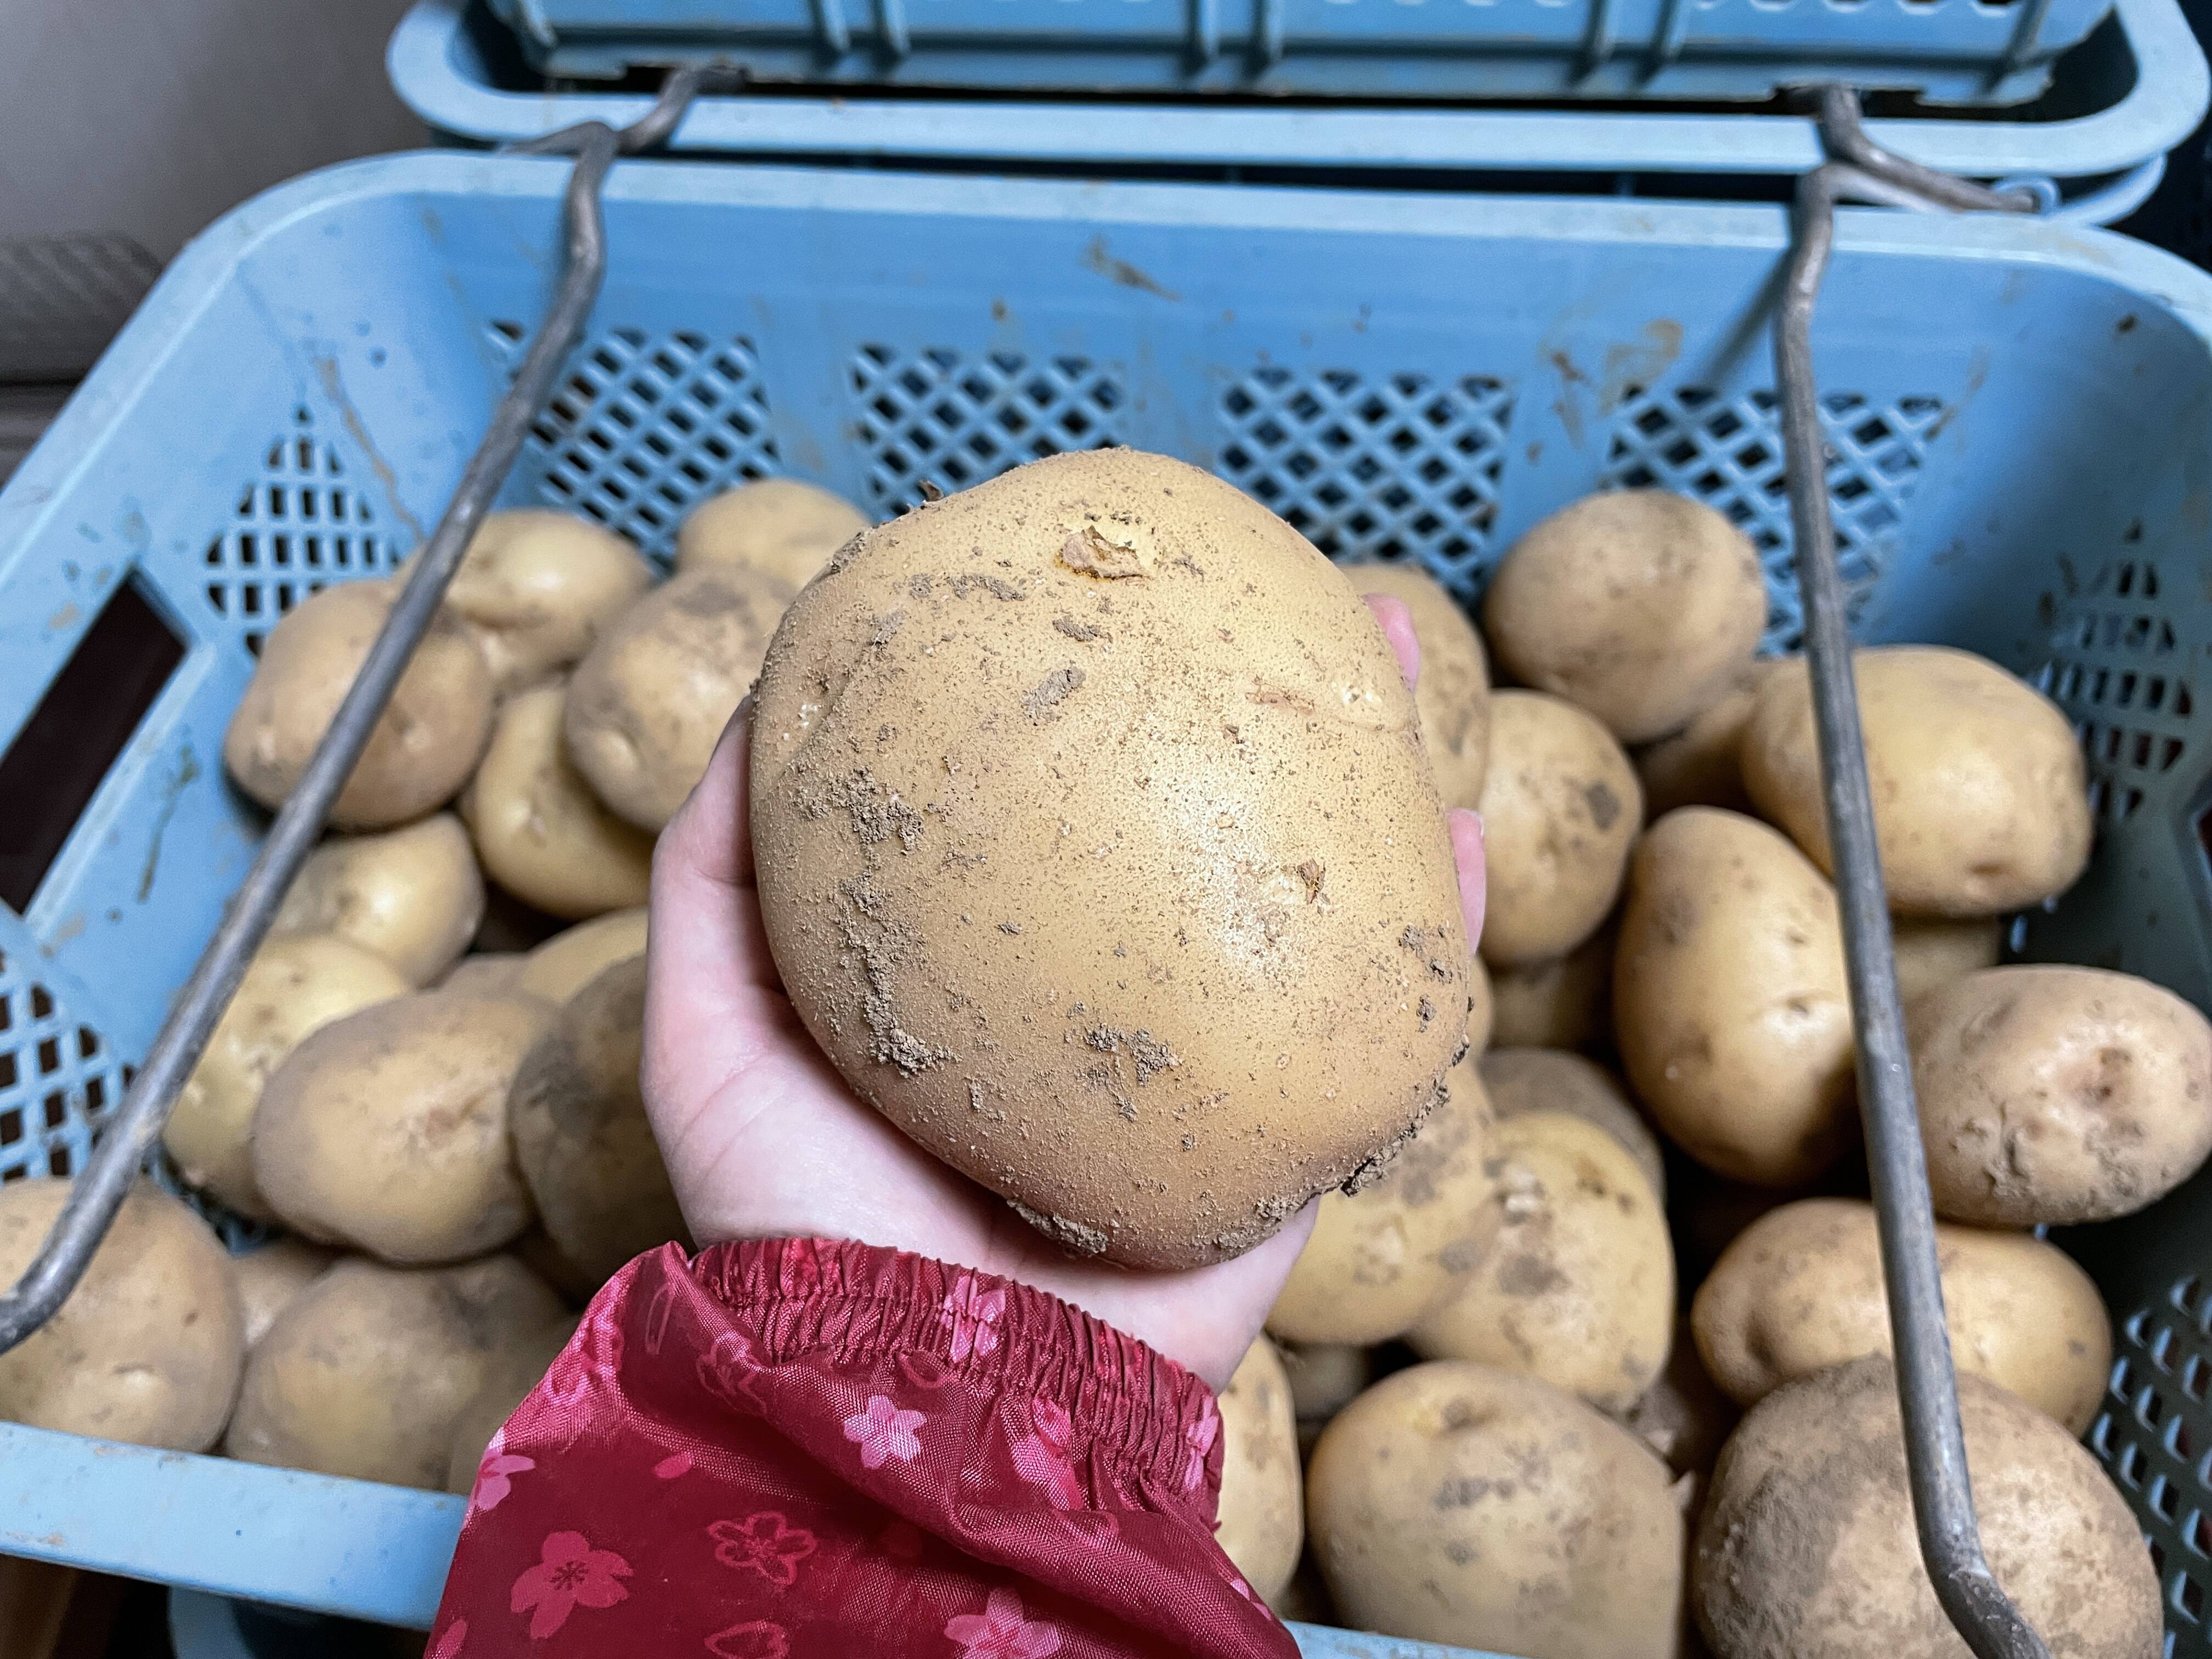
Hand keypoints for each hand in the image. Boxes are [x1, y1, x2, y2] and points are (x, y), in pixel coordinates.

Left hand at [640, 594, 1486, 1389]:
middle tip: (1266, 586)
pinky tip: (1463, 829)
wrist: (925, 1395)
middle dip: (1238, 697)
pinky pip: (1380, 1019)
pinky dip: (1435, 929)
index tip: (1095, 585)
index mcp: (987, 964)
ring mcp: (1201, 1058)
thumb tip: (761, 699)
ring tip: (1378, 652)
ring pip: (1300, 887)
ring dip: (1357, 768)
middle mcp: (1104, 996)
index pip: (1044, 794)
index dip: (1081, 687)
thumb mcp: (712, 1025)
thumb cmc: (798, 1216)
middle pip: (1189, 814)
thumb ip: (719, 874)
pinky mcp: (1281, 1132)